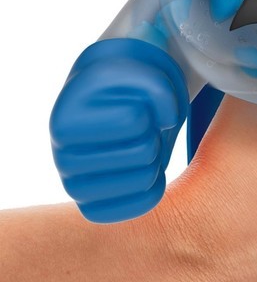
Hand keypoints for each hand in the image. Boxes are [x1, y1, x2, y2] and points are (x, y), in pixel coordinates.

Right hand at [50, 38, 188, 222]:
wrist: (110, 107)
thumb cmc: (126, 90)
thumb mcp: (139, 74)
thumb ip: (158, 89)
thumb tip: (168, 121)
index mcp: (67, 122)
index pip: (133, 120)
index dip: (147, 112)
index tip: (135, 108)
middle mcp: (63, 158)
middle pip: (143, 151)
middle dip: (154, 135)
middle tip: (142, 130)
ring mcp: (76, 186)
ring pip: (145, 179)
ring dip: (155, 160)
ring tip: (141, 146)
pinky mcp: (94, 206)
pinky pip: (139, 206)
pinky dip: (154, 188)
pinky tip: (147, 172)